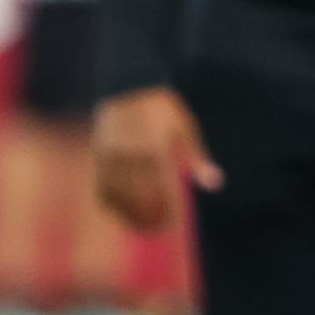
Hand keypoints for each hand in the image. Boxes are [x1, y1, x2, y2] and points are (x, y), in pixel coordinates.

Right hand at [92, 86, 223, 232]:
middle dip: (148, 217)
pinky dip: (110, 202)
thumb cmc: (163, 109)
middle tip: (158, 230)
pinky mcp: (98, 155)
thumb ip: (197, 158)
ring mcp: (111, 155)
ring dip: (128, 214)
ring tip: (141, 227)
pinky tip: (120, 213)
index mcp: (154, 148)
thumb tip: (215, 184)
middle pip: (138, 196)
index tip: (172, 224)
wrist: (128, 85)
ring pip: (117, 194)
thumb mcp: (185, 128)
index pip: (160, 189)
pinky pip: (102, 185)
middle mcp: (130, 154)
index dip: (166, 210)